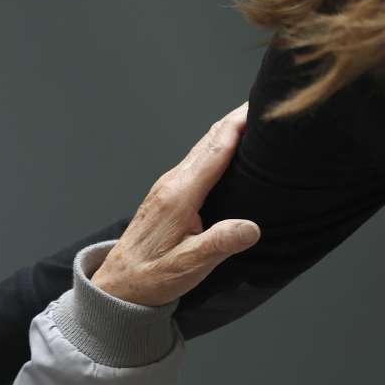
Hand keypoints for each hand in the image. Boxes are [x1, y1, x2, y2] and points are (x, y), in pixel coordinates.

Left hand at [92, 103, 260, 305]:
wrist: (119, 283)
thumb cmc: (152, 276)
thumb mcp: (188, 266)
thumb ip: (218, 244)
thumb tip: (250, 227)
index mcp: (179, 195)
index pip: (214, 152)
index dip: (237, 127)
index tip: (258, 107)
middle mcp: (172, 183)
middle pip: (209, 142)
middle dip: (236, 120)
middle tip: (265, 102)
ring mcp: (168, 186)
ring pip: (202, 149)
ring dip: (226, 131)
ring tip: (252, 118)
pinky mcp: (168, 193)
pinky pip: (197, 160)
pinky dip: (216, 146)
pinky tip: (228, 148)